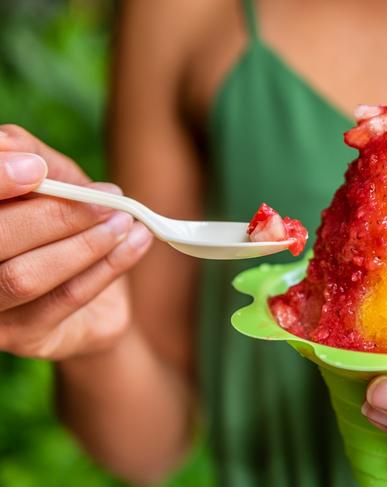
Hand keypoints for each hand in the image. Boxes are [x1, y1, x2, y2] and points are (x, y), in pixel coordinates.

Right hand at [0, 124, 152, 359]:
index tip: (36, 168)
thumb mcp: (56, 185)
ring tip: (127, 222)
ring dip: (84, 244)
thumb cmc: (66, 228)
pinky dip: (107, 267)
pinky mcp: (22, 338)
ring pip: (24, 277)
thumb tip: (13, 145)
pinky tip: (137, 243)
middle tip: (107, 198)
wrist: (96, 301)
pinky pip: (64, 299)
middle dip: (53, 215)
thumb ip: (35, 160)